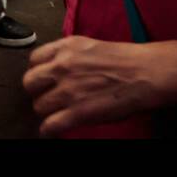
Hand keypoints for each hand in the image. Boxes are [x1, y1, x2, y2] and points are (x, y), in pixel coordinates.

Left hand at [22, 36, 176, 136]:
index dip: (39, 71)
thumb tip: (58, 65)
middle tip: (48, 96)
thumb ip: (71, 54)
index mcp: (67, 47)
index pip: (34, 59)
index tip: (45, 78)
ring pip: (38, 106)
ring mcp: (68, 90)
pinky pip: (49, 126)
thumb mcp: (92, 46)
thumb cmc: (127, 60)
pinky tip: (54, 129)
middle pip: (30, 82)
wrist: (147, 73)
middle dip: (37, 91)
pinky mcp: (76, 112)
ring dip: (46, 111)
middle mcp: (63, 66)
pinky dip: (49, 130)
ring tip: (56, 113)